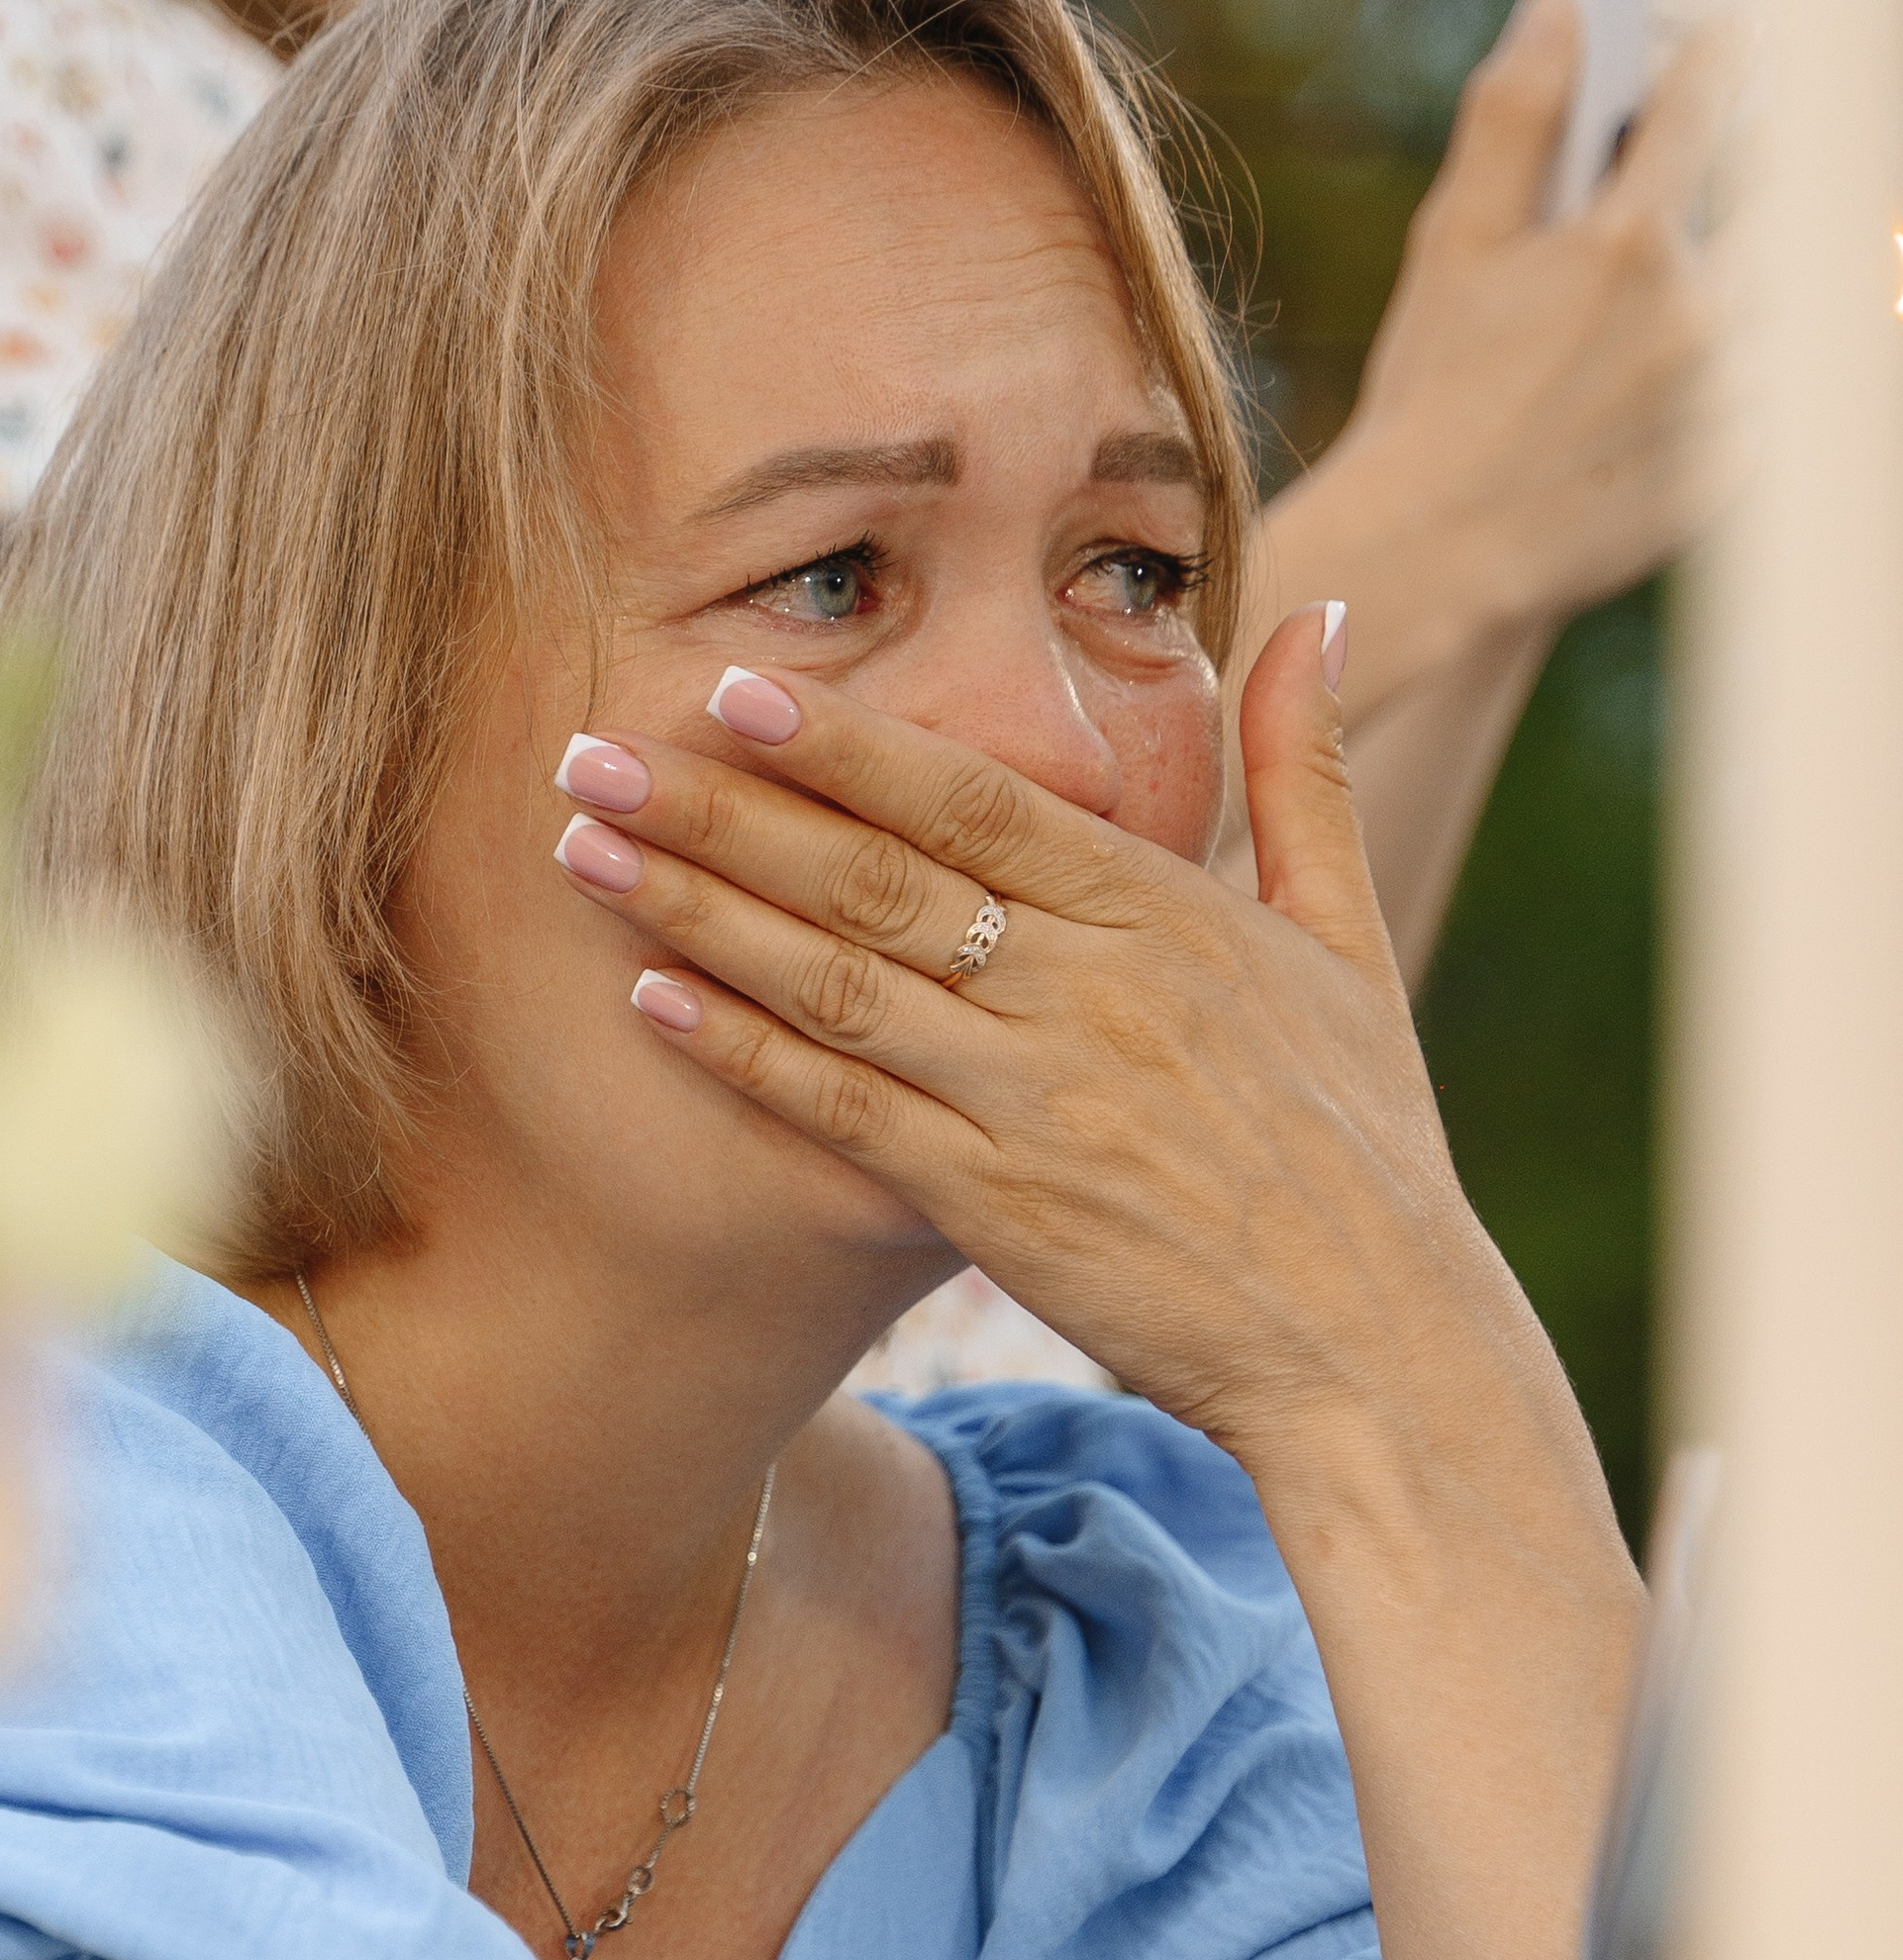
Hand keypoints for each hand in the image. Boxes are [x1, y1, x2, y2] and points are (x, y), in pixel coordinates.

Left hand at [558, 619, 1530, 1484]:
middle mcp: (1088, 989)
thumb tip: (1312, 617)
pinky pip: (842, 1109)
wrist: (1378, 1342)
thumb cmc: (1365, 1148)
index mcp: (1163, 911)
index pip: (973, 798)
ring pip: (836, 978)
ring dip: (695, 910)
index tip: (726, 686)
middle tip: (590, 748)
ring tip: (582, 850)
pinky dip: (740, 1051)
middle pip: (872, 872)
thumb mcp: (1351, 940)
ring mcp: (1035, 1098)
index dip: (839, 740)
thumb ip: (1306, 774)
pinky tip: (647, 999)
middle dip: (718, 805)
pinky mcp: (996, 1205)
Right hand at [1293, 0, 1747, 699]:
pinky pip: (1785, 383)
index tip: (1722, 37)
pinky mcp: (1737, 462)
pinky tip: (1711, 353)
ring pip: (1799, 284)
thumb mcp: (1452, 248)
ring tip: (1717, 261)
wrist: (1442, 557)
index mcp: (1627, 244)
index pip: (1706, 99)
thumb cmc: (1433, 402)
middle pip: (1785, 186)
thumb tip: (1556, 10)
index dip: (1716, 52)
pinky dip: (1762, 352)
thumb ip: (1511, 119)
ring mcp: (1726, 397)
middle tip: (1747, 140)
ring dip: (1771, 254)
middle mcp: (1696, 315)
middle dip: (1767, 150)